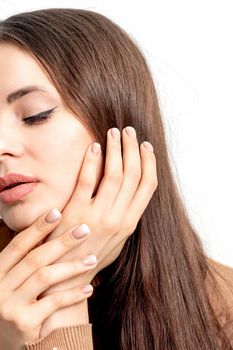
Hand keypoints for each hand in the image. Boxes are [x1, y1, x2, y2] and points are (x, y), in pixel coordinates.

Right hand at [0, 208, 96, 347]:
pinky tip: (88, 288)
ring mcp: (10, 305)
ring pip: (45, 277)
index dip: (38, 227)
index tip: (57, 212)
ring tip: (92, 259)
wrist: (0, 341)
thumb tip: (49, 233)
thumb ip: (25, 262)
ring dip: (72, 266)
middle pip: (35, 258)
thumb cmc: (12, 304)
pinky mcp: (23, 323)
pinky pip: (53, 303)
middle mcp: (0, 286)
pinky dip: (72, 294)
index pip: (19, 244)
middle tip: (84, 229)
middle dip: (62, 242)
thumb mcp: (10, 281)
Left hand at [41, 126, 156, 294]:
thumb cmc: (93, 255)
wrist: (69, 274)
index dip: (150, 162)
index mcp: (131, 222)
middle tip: (129, 131)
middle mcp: (119, 218)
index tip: (146, 146)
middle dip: (133, 149)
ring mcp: (99, 215)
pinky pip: (88, 180)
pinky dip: (93, 161)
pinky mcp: (77, 211)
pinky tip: (94, 147)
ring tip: (114, 132)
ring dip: (116, 149)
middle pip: (133, 175)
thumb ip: (126, 218)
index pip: (148, 186)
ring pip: (115, 174)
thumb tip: (132, 195)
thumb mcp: (118, 240)